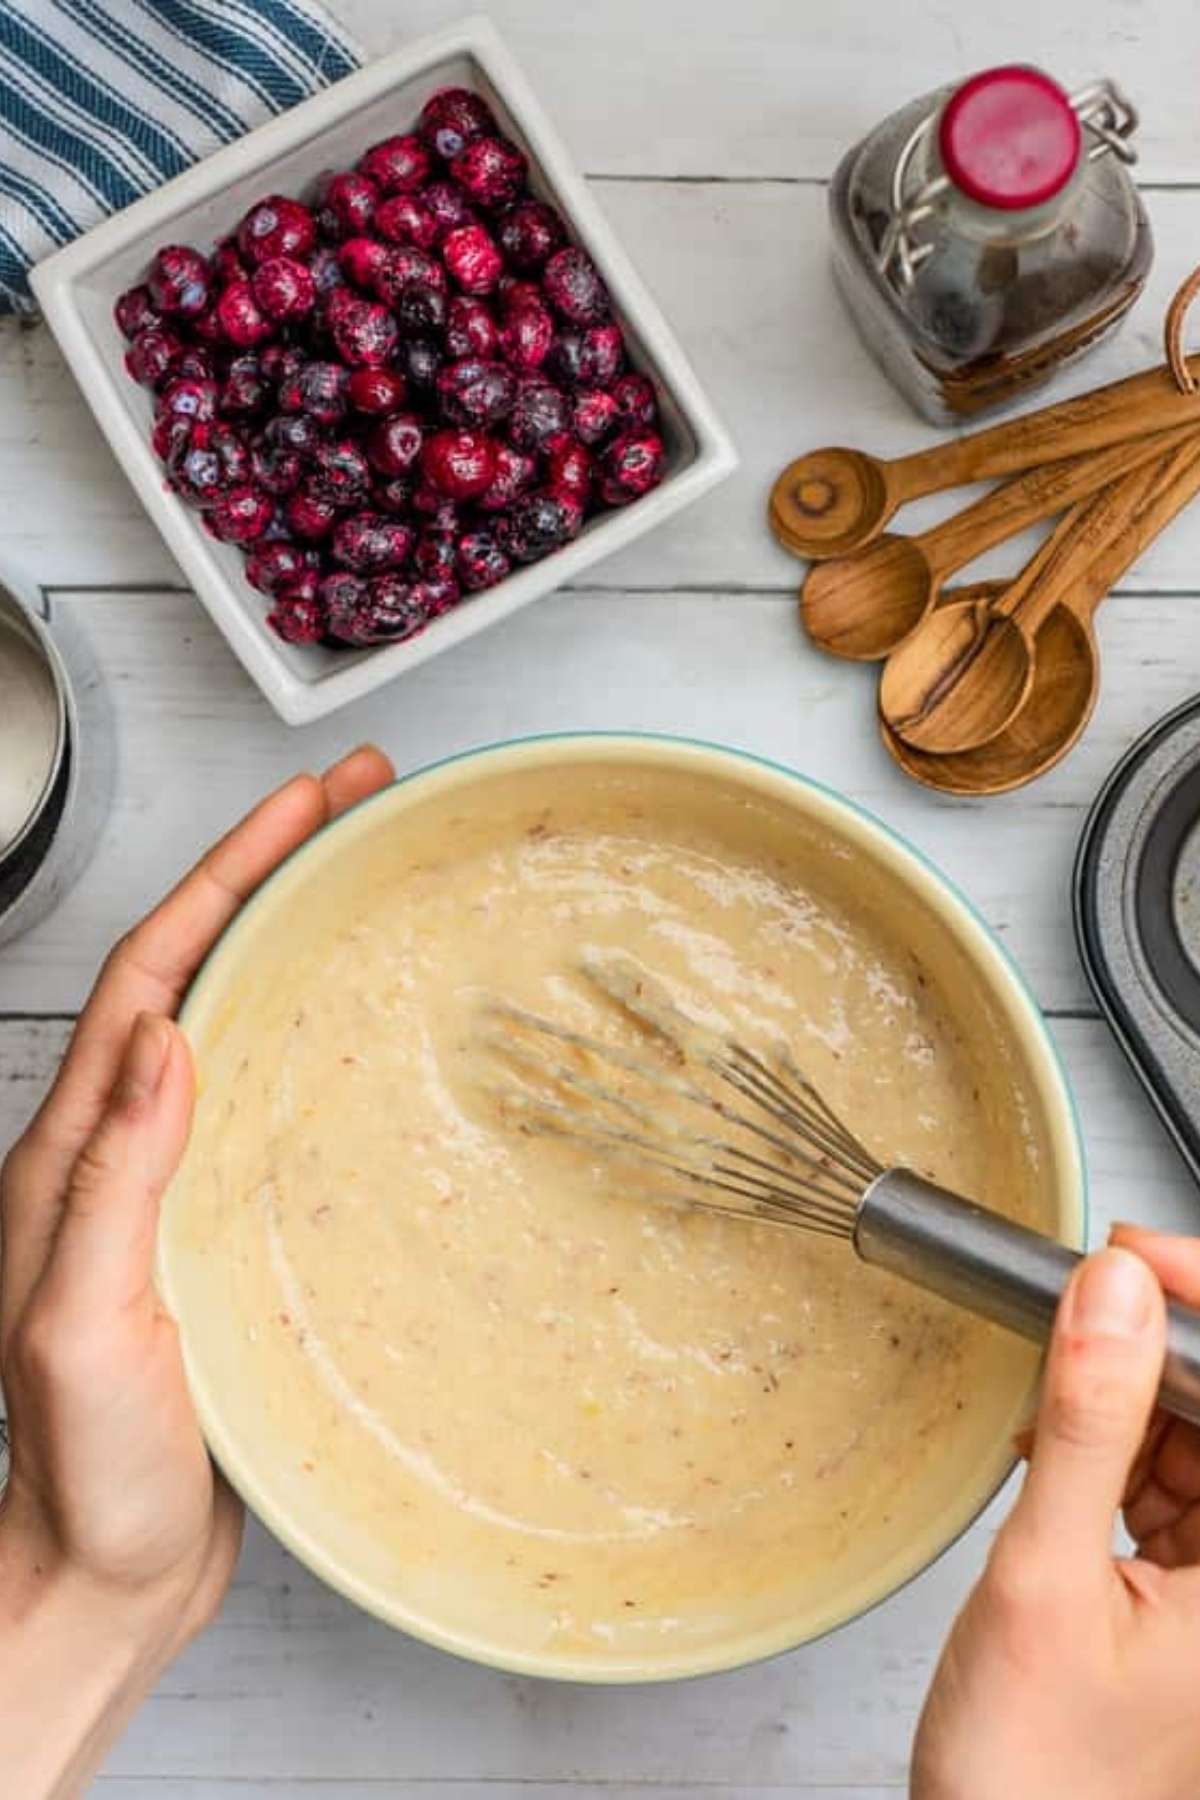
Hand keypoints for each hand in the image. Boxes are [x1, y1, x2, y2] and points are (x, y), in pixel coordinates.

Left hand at [0, 746, 392, 1797]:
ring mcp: (171, 1181)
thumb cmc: (88, 1471)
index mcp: (75, 1154)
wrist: (106, 1573)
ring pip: (235, 1017)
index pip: (151, 973)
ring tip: (368, 873)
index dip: (225, 875)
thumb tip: (165, 1036)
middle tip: (357, 799)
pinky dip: (311, 1026)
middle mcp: (118, 1149)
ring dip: (293, 932)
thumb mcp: (85, 1325)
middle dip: (268, 867)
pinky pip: (267, 1091)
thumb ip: (117, 1182)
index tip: (303, 805)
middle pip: (195, 966)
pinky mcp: (219, 1221)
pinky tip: (361, 1022)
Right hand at [912, 1228, 1199, 1799]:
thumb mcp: (1048, 1579)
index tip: (1132, 1254)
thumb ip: (1087, 1427)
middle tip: (1073, 1298)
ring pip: (1193, 1436)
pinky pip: (1162, 1479)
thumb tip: (1115, 1292)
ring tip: (1050, 1401)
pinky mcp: (1181, 1589)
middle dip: (1155, 1344)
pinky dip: (1107, 1450)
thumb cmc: (1035, 1774)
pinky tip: (1055, 1451)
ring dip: (1125, 1397)